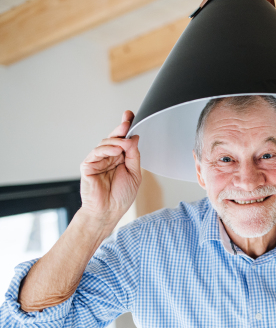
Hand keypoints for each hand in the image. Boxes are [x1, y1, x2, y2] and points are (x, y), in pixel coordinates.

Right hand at [79, 110, 140, 226]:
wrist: (108, 211)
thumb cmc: (121, 196)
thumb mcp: (135, 173)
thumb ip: (134, 156)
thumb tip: (134, 138)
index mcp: (121, 159)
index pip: (123, 140)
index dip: (126, 127)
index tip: (130, 116)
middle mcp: (109, 157)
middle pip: (114, 138)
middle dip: (121, 128)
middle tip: (127, 120)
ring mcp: (98, 160)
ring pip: (106, 143)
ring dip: (117, 141)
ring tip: (125, 144)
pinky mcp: (88, 165)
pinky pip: (97, 152)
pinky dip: (107, 149)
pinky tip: (116, 150)